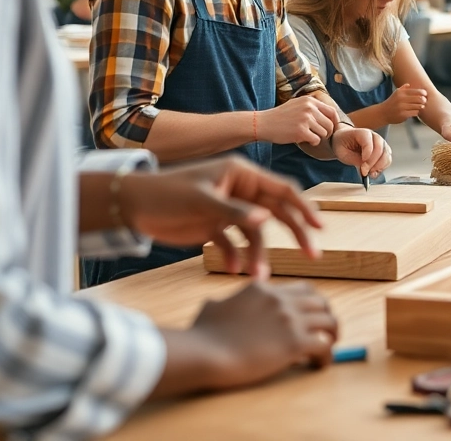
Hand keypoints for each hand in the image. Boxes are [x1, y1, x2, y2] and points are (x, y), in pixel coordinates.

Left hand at [120, 157, 323, 277]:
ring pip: (256, 233)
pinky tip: (235, 270)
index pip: (282, 189)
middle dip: (294, 233)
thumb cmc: (165, 193)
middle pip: (277, 212)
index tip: (320, 227)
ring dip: (259, 254)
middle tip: (312, 255)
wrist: (131, 206)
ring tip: (259, 276)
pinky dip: (237, 256)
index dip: (303, 207)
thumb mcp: (200, 199)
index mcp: (242, 174)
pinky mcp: (214, 226)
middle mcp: (240, 190)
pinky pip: (234, 244)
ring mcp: (228, 209)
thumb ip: (233, 210)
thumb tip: (266, 217)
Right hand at [191, 281, 338, 386]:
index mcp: (263, 288)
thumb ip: (224, 303)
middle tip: (325, 332)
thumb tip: (218, 305)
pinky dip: (326, 357)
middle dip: (326, 316)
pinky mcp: (295, 342)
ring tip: (328, 348)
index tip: (309, 319)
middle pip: (320, 302)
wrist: (204, 353)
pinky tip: (318, 365)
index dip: (310, 305)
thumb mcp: (212, 308)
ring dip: (332, 336)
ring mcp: (290, 319)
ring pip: (329, 322)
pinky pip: (325, 346)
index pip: (301, 289)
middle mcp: (280, 299)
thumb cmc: (201, 335)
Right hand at [257, 95, 338, 145]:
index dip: (334, 122)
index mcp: (310, 101)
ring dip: (318, 137)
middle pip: (330, 124)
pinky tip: (304, 139)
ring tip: (308, 136)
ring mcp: (305, 119)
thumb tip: (330, 114)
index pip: (332, 111)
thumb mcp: (297, 103)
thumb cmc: (280, 116)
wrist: (264, 123)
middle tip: (318, 135)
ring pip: (324, 133)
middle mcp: (309, 108)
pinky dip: (312, 142)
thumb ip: (312, 107)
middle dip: (327, 132)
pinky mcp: (301, 131)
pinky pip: (316, 140)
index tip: (332, 128)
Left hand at [331, 126, 391, 176]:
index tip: (362, 163)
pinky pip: (387, 160)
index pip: (369, 140)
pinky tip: (373, 172)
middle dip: (373, 163)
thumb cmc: (342, 144)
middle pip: (380, 148)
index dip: (367, 153)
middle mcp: (374, 136)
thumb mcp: (342, 152)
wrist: (344, 140)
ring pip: (386, 155)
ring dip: (379, 166)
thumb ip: (353, 159)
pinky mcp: (383, 151)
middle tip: (364, 171)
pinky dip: (382, 168)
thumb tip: (365, 168)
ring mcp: (380, 143)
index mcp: (362, 133)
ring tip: (369, 172)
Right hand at [383, 83, 427, 122]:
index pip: (415, 91)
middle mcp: (401, 99)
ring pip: (417, 106)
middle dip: (423, 100)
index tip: (425, 94)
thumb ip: (403, 88)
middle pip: (418, 99)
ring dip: (420, 106)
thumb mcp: (395, 93)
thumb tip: (409, 84)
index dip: (423, 92)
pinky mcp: (403, 115)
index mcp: (401, 93)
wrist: (383, 113)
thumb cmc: (391, 102)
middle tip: (424, 101)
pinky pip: (415, 113)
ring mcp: (402, 108)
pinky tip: (415, 111)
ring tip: (421, 106)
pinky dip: (416, 112)